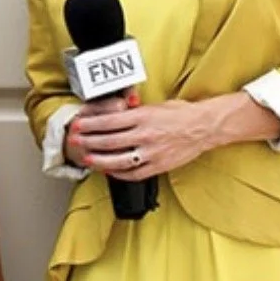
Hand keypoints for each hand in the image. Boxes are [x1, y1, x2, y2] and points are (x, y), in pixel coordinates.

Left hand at [68, 97, 212, 180]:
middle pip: (109, 141)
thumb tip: (116, 114)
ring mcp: (152, 152)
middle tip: (75, 142)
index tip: (78, 125)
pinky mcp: (158, 166)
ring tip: (88, 160)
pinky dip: (119, 174)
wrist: (204, 127)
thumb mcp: (155, 106)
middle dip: (88, 142)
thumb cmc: (180, 113)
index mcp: (143, 117)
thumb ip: (135, 112)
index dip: (90, 125)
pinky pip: (134, 173)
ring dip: (100, 161)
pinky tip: (110, 171)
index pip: (109, 122)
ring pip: (119, 160)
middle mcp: (145, 135)